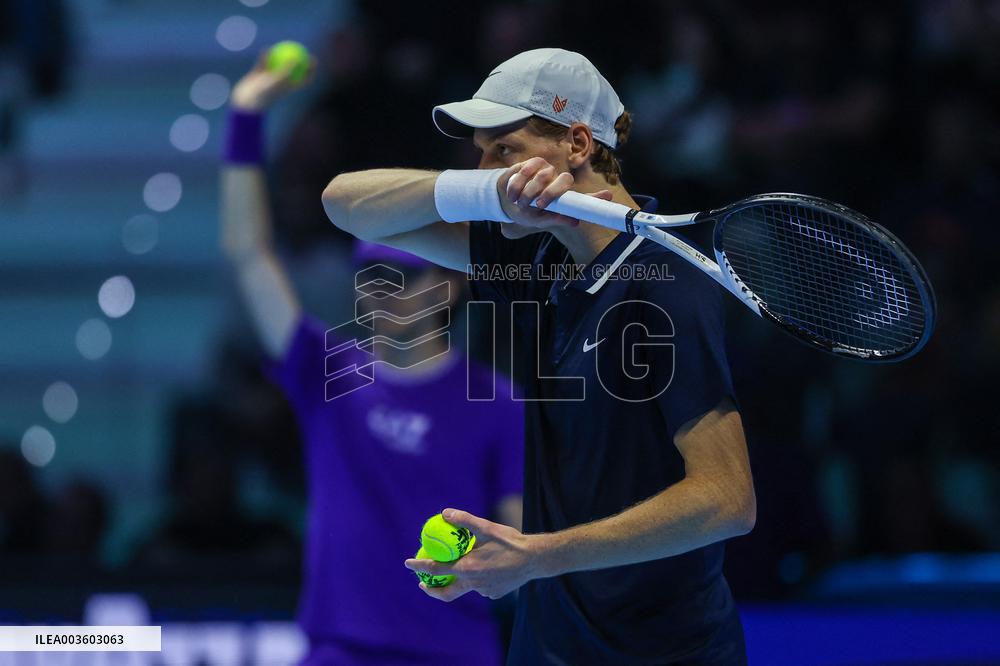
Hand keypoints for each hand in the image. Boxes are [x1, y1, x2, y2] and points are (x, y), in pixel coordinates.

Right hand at [230, 51, 315, 111]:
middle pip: (293, 70)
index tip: (314, 60)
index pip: (304, 80)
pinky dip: (264, 57)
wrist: (248, 100)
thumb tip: (297, 58)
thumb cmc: (266, 92)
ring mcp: (270, 79)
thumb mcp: (278, 80)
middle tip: (300, 48)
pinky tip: (266, 49)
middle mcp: (281, 83)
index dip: (311, 71)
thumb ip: (288, 69)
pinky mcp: (259, 76)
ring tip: (281, 46)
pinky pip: (263, 64)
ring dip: (279, 55)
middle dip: (298, 59)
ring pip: (277, 64)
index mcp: (289, 88)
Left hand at [404, 508, 546, 601]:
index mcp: (467, 568)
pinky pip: (480, 587)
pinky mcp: (494, 594)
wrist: (534, 559)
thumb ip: (464, 520)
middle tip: (422, 583)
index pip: (435, 569)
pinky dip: (477, 579)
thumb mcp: (486, 527)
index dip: (418, 566)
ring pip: (466, 587)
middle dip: (431, 590)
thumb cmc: (510, 542)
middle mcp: (473, 584)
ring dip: (459, 580)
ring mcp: (484, 592)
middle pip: (446, 593)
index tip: (407, 563)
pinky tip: (486, 567)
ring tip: (460, 567)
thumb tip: (445, 513)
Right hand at [497, 157, 612, 229]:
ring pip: (544, 174)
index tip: (608, 196)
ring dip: (529, 190)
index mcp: (564, 200)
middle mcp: (559, 183)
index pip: (584, 198)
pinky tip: (513, 192)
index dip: (597, 197)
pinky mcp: (535, 163)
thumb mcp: (539, 220)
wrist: (504, 200)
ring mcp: (548, 172)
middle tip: (537, 204)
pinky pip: (531, 167)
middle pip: (564, 180)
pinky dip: (520, 181)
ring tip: (520, 201)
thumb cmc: (525, 212)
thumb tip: (576, 222)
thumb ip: (555, 219)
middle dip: (550, 193)